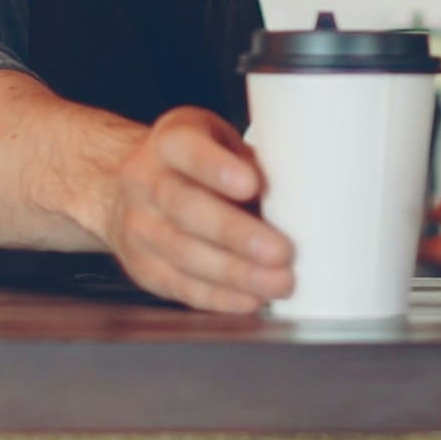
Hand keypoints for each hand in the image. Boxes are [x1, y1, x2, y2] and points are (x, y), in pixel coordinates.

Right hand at [98, 106, 293, 313]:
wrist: (143, 187)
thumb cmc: (201, 162)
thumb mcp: (223, 144)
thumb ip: (251, 165)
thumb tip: (301, 200)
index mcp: (171, 141)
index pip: (187, 150)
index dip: (217, 168)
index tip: (253, 184)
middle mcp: (146, 181)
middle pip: (185, 208)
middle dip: (236, 234)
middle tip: (281, 252)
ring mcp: (138, 226)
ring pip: (183, 253)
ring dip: (235, 273)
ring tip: (277, 282)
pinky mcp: (144, 265)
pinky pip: (180, 285)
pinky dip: (219, 296)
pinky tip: (250, 299)